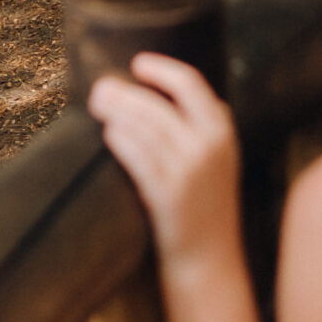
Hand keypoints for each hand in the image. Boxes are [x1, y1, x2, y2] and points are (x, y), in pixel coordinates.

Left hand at [88, 53, 242, 269]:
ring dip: (117, 112)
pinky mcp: (169, 195)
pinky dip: (122, 141)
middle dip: (126, 92)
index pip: (191, 84)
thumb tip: (164, 90)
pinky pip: (140, 158)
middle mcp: (209, 147)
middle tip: (101, 87)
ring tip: (98, 104)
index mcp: (223, 131)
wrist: (209, 258)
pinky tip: (109, 133)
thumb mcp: (220, 158)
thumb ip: (202, 125)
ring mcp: (190, 171)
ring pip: (146, 128)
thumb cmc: (206, 203)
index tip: (138, 63)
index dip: (161, 70)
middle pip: (159, 105)